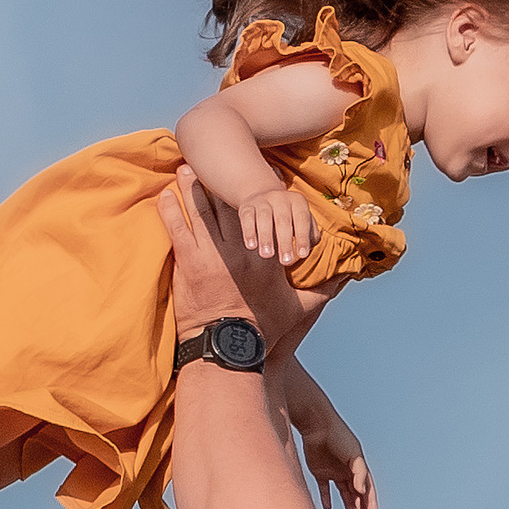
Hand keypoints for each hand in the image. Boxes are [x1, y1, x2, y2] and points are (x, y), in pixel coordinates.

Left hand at [159, 171, 312, 356]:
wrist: (231, 350)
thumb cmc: (265, 331)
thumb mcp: (300, 311)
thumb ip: (321, 292)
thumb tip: (344, 281)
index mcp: (265, 252)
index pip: (260, 212)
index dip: (255, 189)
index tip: (251, 170)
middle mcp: (239, 247)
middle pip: (226, 203)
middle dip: (217, 180)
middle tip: (209, 159)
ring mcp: (211, 254)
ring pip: (200, 210)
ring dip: (191, 188)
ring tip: (186, 168)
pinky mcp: (188, 264)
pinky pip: (177, 229)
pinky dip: (170, 210)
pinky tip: (164, 196)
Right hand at [235, 181, 318, 267]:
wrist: (263, 196)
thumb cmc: (289, 217)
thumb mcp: (302, 221)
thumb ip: (311, 235)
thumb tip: (307, 248)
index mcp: (298, 201)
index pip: (302, 219)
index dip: (302, 237)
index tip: (302, 255)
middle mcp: (280, 198)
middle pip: (283, 220)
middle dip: (285, 242)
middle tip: (286, 261)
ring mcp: (262, 201)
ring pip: (264, 217)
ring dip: (266, 237)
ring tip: (267, 255)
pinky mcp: (247, 207)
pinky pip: (247, 218)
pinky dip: (249, 232)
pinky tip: (251, 247)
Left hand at [289, 380, 377, 508]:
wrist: (316, 424)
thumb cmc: (338, 437)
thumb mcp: (353, 454)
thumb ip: (359, 473)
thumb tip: (361, 492)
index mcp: (358, 465)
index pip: (367, 487)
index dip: (371, 502)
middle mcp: (347, 469)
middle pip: (357, 492)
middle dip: (362, 507)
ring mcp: (333, 471)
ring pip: (343, 492)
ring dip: (348, 504)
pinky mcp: (319, 471)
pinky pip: (325, 488)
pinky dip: (326, 498)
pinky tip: (328, 507)